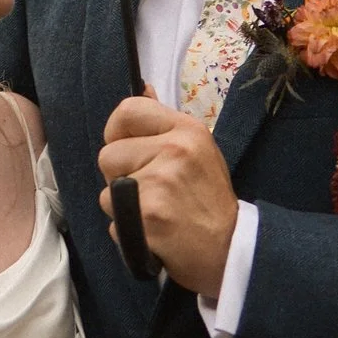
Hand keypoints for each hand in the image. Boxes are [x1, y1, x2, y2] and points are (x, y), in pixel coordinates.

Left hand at [97, 93, 239, 301]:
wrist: (230, 249)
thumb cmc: (209, 201)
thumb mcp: (198, 151)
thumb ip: (166, 126)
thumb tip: (143, 88)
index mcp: (187, 130)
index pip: (128, 110)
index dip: (116, 131)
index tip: (127, 149)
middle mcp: (174, 150)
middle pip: (107, 155)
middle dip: (119, 176)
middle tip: (150, 192)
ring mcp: (159, 183)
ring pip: (106, 192)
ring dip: (123, 207)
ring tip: (156, 213)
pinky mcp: (147, 216)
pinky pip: (113, 222)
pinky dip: (128, 232)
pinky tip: (154, 233)